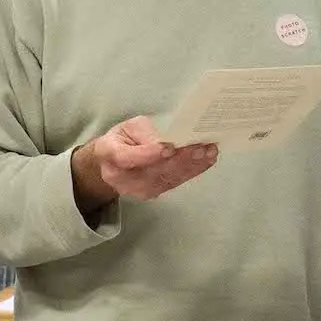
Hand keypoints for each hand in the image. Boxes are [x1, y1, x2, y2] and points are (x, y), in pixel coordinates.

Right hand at [70, 116, 217, 210]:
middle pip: (154, 171)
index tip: (170, 148)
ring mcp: (138, 190)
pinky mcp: (153, 194)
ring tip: (209, 153)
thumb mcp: (129, 127)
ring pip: (168, 178)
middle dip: (180, 160)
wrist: (112, 164)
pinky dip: (192, 171)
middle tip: (201, 148)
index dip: (150, 154)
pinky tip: (206, 161)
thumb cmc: (122, 140)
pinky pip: (175, 182)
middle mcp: (123, 178)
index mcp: (112, 156)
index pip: (130, 158)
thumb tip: (168, 140)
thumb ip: (145, 132)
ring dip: (191, 166)